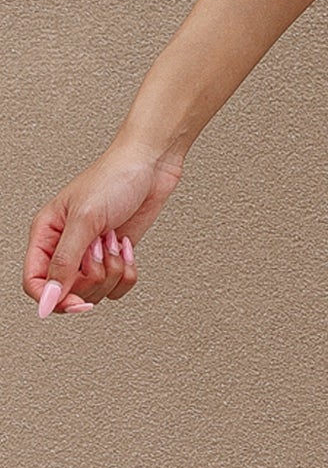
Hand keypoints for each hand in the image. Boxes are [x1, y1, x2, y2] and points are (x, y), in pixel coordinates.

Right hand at [23, 138, 184, 317]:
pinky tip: (126, 246)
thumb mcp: (84, 219)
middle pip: (67, 292)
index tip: (76, 303)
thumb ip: (64, 263)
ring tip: (114, 241)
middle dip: (91, 276)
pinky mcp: (115, 256)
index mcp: (46, 234)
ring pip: (95, 291)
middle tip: (100, 250)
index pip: (35, 282)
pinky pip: (117, 286)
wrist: (152, 164)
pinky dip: (127, 272)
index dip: (52, 298)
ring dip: (112, 271)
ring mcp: (92, 253)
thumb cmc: (115, 177)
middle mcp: (66, 246)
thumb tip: (48, 299)